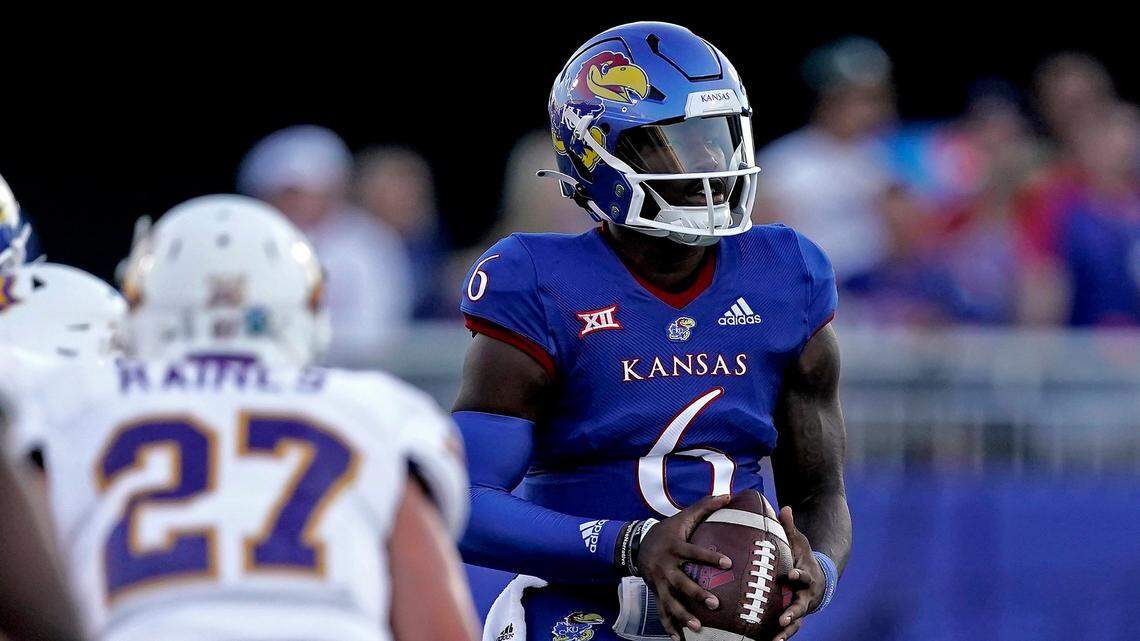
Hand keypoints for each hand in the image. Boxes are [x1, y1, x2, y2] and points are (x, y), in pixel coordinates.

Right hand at [637, 494, 732, 640]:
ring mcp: (659, 583)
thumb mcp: (683, 516)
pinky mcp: (657, 593)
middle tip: (714, 603)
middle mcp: (666, 567)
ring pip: (670, 602)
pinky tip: (679, 640)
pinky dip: (669, 627)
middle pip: (681, 582)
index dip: (709, 557)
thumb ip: (705, 506)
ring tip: (698, 627)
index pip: (694, 552)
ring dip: (683, 615)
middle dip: (696, 593)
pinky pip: (662, 612)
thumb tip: (729, 494)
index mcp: (675, 548)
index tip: (728, 563)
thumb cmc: (667, 530)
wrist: (637, 544)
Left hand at [772, 507, 824, 640]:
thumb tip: (785, 507)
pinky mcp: (794, 617)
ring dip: (786, 632)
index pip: (804, 576)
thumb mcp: (799, 541)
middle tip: (783, 619)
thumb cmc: (803, 557)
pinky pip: (787, 629)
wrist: (818, 577)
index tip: (792, 574)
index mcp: (806, 576)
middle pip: (801, 606)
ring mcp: (801, 608)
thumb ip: (790, 527)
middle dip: (793, 612)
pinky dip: (779, 637)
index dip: (799, 576)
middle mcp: (806, 595)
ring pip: (796, 623)